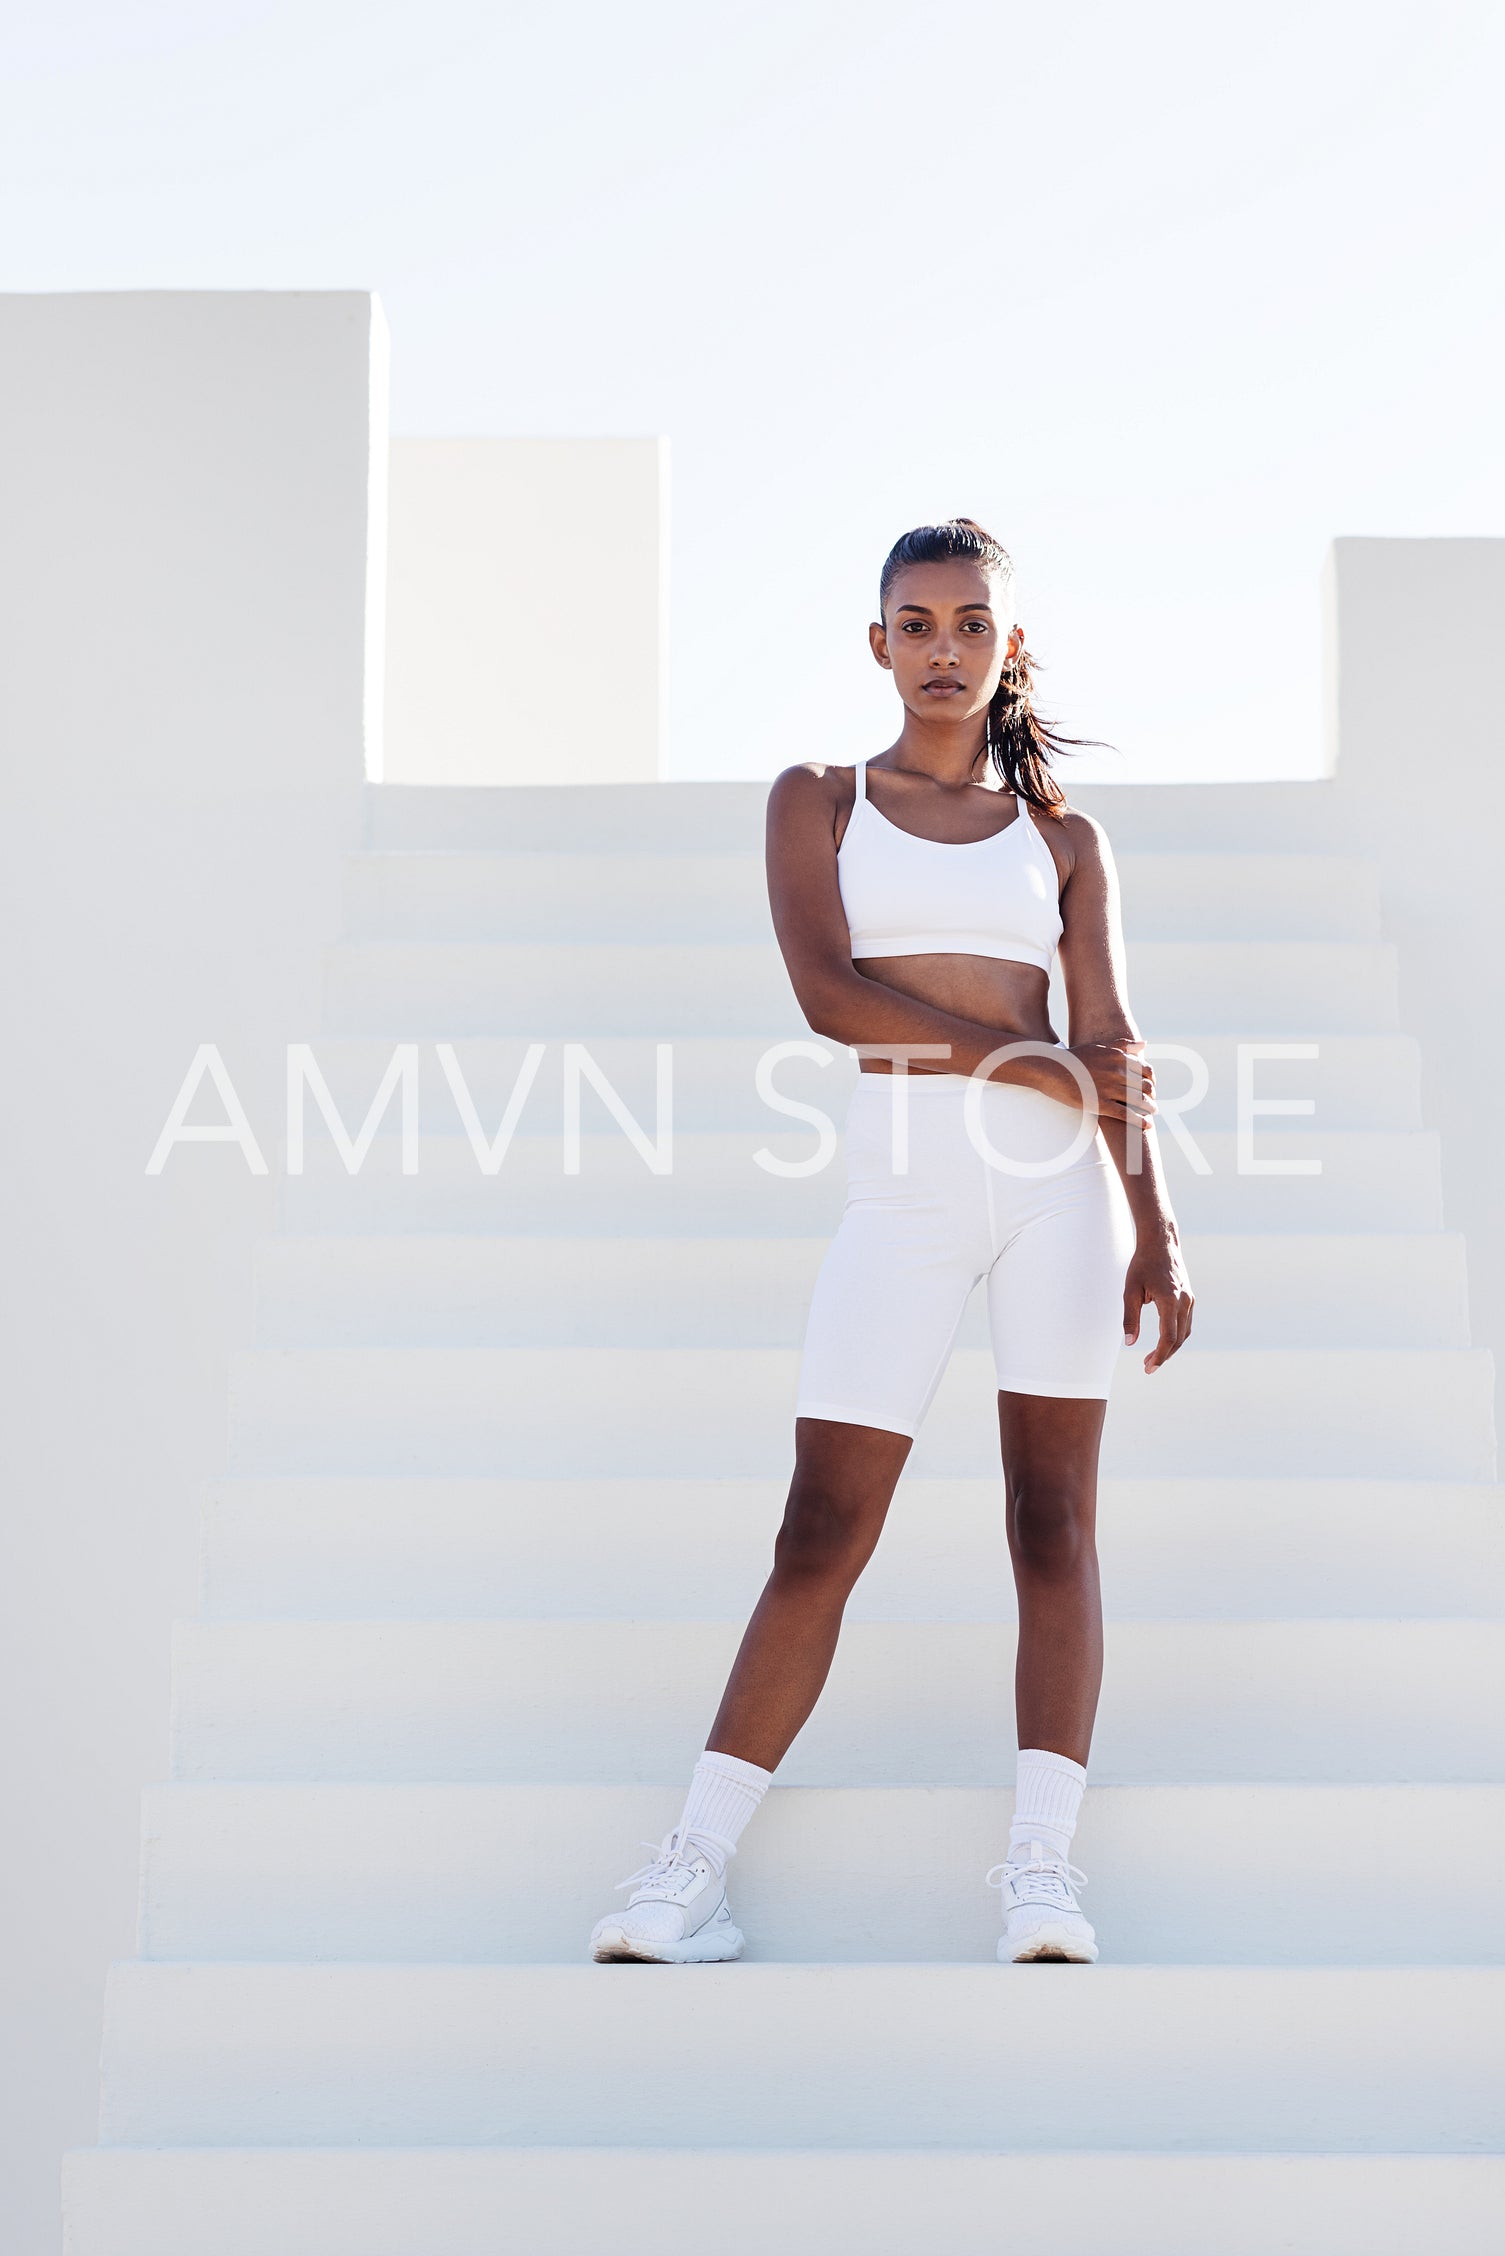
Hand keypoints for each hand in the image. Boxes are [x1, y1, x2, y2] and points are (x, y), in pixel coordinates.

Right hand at [1066, 1040, 1155, 1125]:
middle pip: (1145, 1086)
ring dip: (1150, 1108)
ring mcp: (1109, 1088)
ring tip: (1152, 1113)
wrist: (1051, 1070)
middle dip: (1152, 1095)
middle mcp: (1117, 1072)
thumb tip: (1144, 1044)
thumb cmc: (1074, 1058)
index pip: (1146, 1070)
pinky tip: (1147, 1125)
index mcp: (1118, 1057)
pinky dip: (1140, 1121)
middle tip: (1152, 1101)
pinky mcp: (1100, 1104)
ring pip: (1139, 1100)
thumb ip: (1123, 1045)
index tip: (1151, 1086)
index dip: (1152, 1080)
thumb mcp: (1099, 1046)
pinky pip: (1126, 1114)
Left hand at [1123, 1229, 1193, 1372]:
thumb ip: (1130, 1318)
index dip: (1160, 1355)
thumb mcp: (1130, 1290)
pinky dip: (1176, 1336)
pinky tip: (1164, 1341)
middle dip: (1164, 1355)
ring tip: (1153, 1357)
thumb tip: (1130, 1343)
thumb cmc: (1142, 1265)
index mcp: (1169, 1300)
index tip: (1149, 1368)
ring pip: (1185, 1332)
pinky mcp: (1190, 1298)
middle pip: (1178, 1338)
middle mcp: (1184, 1301)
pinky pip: (1186, 1323)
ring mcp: (1190, 1299)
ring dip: (1171, 1347)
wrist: (1161, 1243)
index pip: (1168, 1337)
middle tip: (1147, 1366)